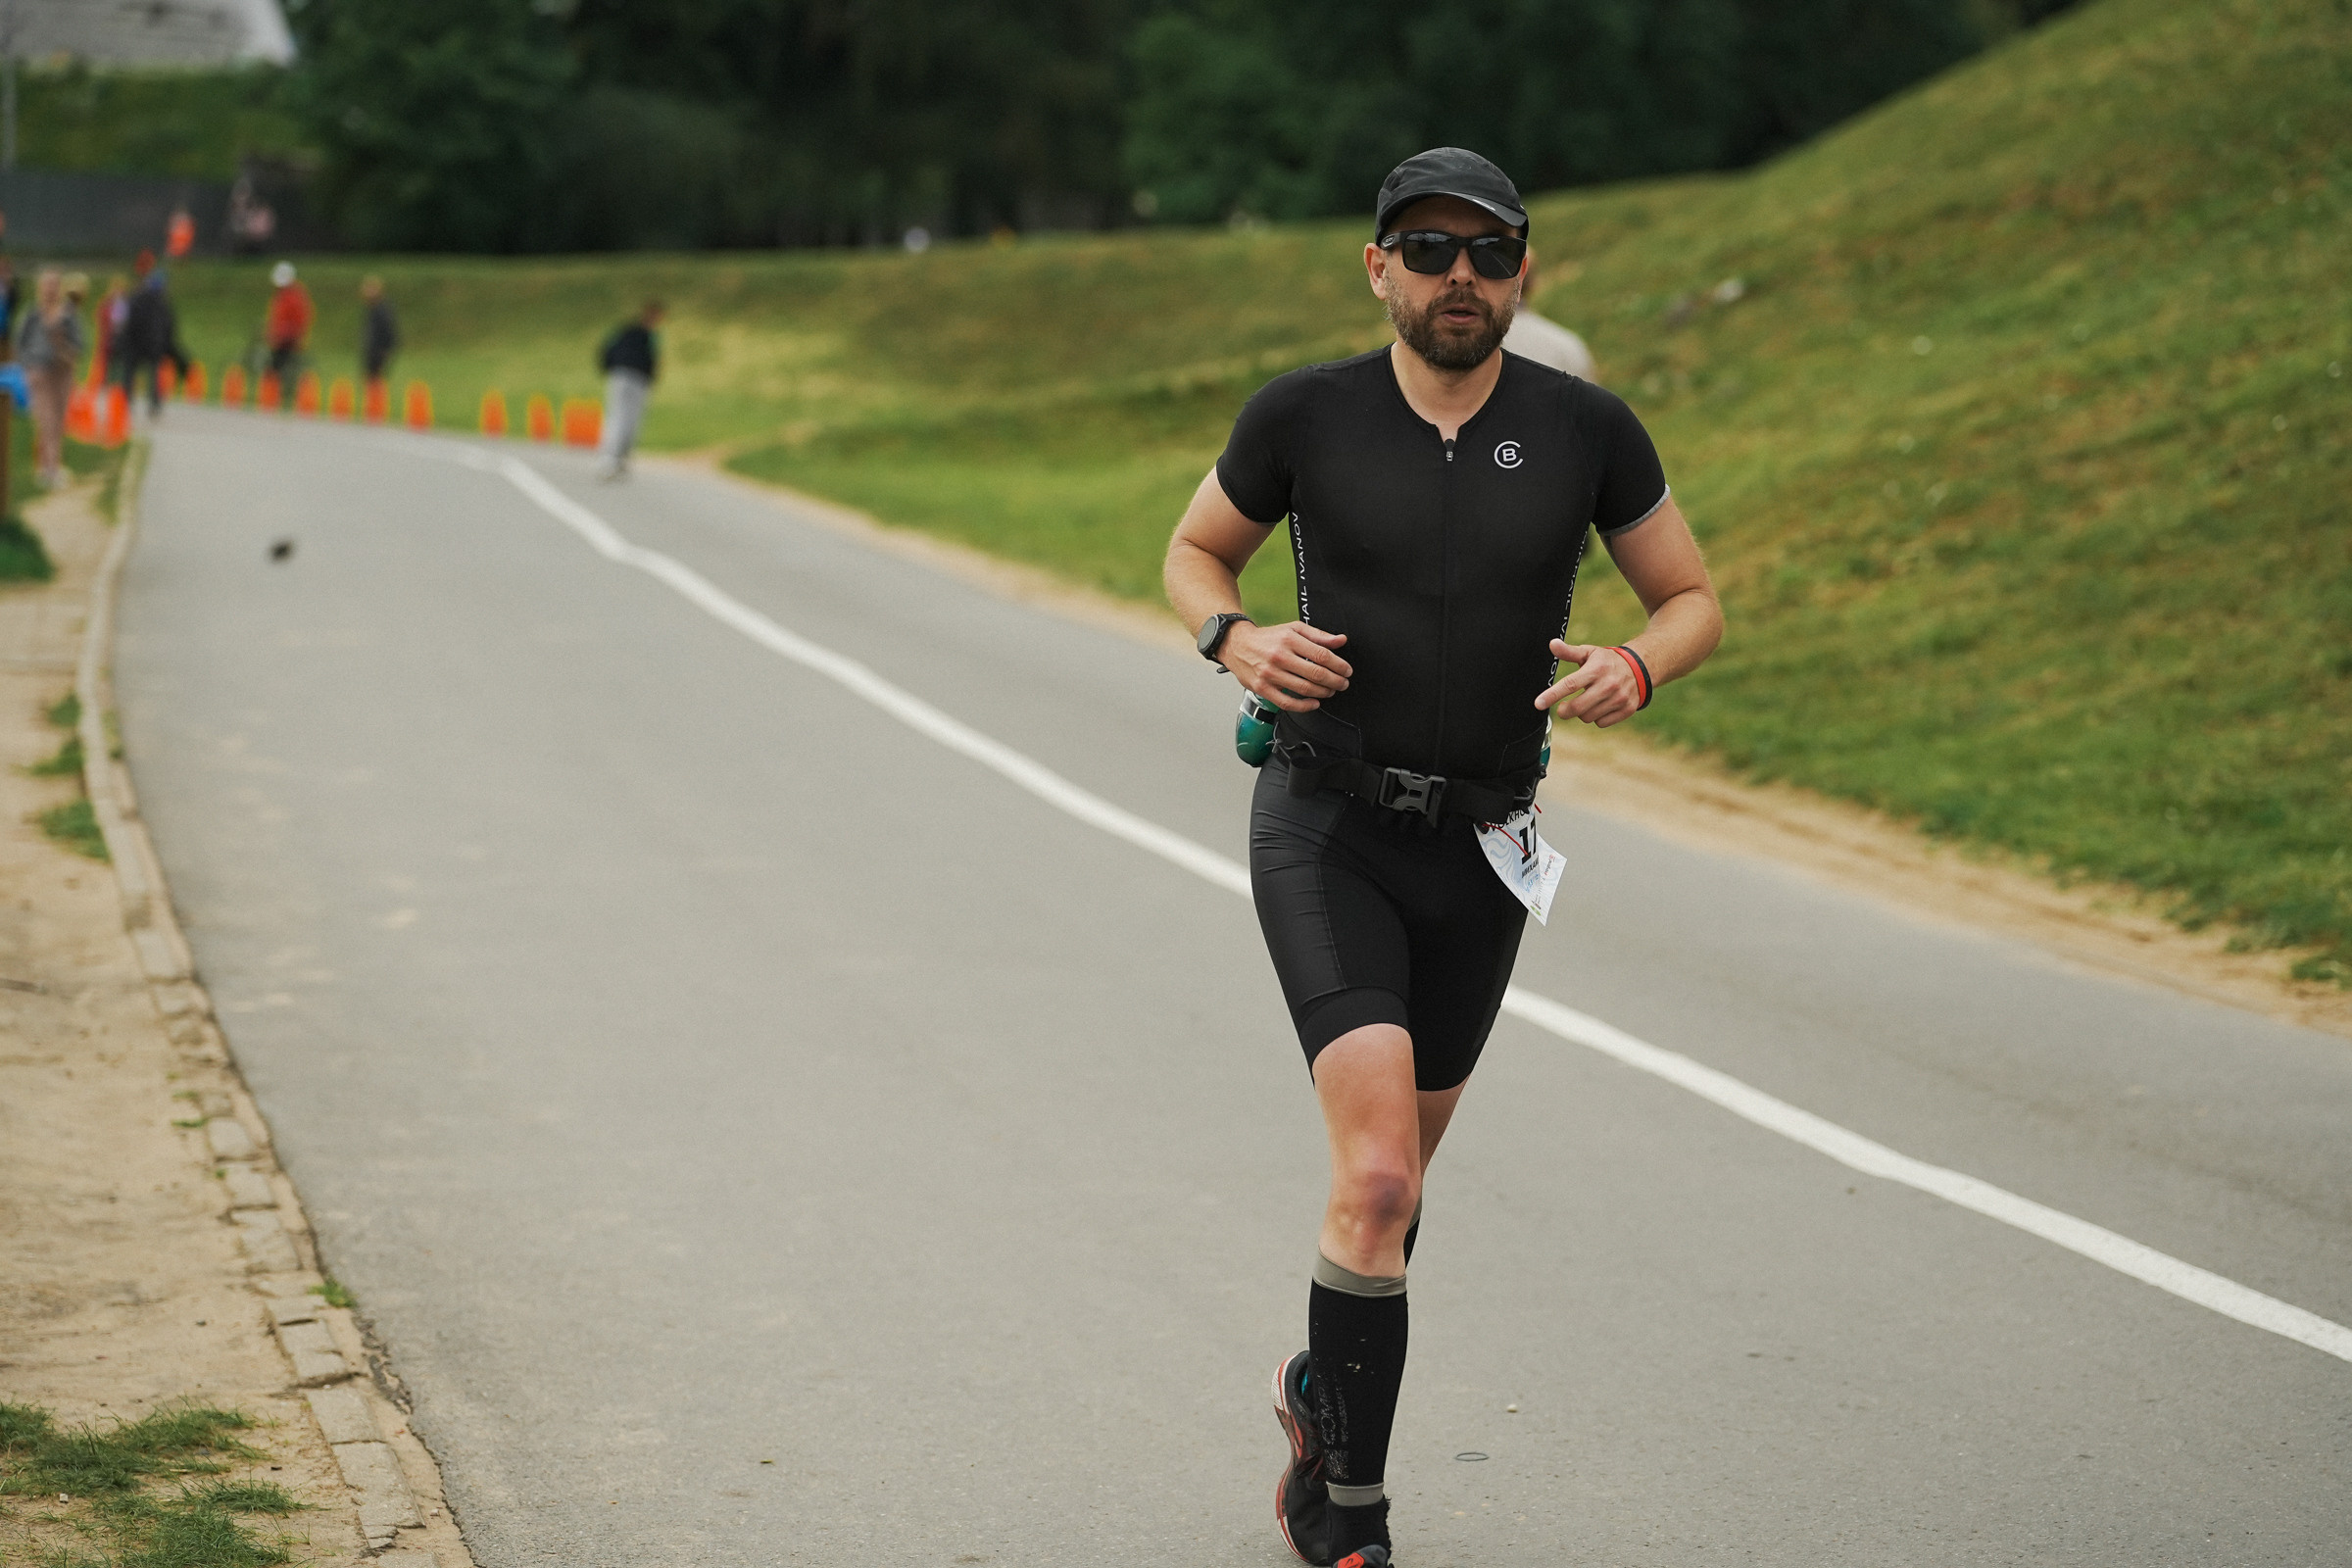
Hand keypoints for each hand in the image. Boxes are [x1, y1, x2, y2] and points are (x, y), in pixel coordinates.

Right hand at [1222, 621, 1351, 710]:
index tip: (1347, 670)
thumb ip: (1318, 636)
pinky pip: (1287, 702)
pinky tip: (1314, 703)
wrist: (1237, 645)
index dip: (1339, 665)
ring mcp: (1270, 674)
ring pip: (1304, 688)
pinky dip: (1304, 706)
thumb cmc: (1267, 638)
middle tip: (1343, 683)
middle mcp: (1279, 656)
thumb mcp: (1293, 629)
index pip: (1321, 655)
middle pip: (1315, 673)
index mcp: (1289, 639)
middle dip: (1335, 681)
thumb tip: (1341, 640)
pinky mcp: (1262, 688)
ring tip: (1331, 691)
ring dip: (1323, 692)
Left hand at [1537, 639, 1642, 727]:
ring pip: (1588, 717)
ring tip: (1588, 701)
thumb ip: (1569, 652)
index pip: (1570, 684)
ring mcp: (1619, 698)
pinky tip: (1601, 706)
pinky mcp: (1627, 709)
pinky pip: (1601, 723)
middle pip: (1577, 708)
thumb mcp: (1589, 653)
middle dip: (1565, 710)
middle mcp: (1609, 684)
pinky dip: (1597, 718)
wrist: (1640, 668)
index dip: (1552, 695)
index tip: (1538, 703)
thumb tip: (1552, 644)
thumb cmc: (1607, 661)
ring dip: (1583, 713)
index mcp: (1596, 669)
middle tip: (1563, 708)